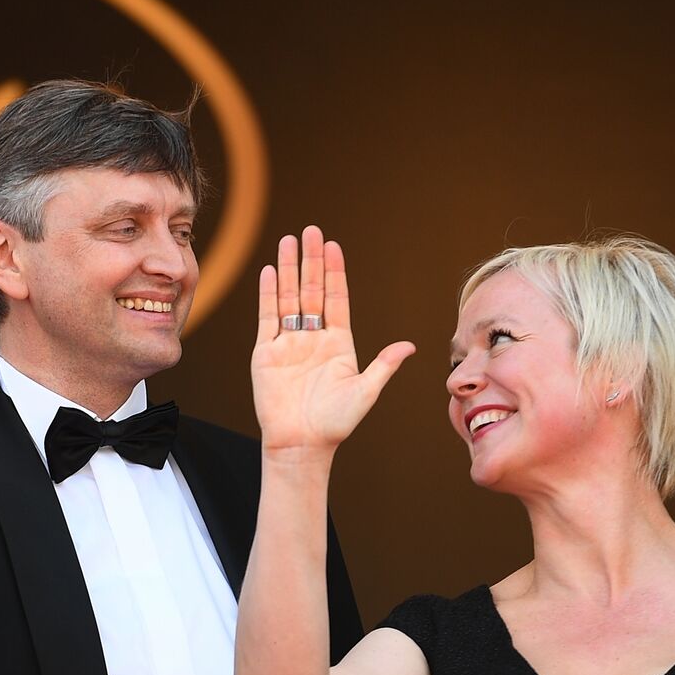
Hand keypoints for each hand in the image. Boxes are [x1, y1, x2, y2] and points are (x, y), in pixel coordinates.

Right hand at [252, 226, 415, 454]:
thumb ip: (383, 365)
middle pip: (311, 290)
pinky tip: (269, 272)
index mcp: (338, 343)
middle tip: (310, 230)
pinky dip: (268, 294)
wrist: (300, 444)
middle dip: (310, 260)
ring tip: (288, 241)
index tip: (332, 246)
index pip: (336, 298)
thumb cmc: (335, 423)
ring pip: (288, 298)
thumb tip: (409, 346)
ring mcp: (288, 343)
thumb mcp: (365, 392)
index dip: (334, 272)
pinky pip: (267, 317)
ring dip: (287, 269)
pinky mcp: (266, 353)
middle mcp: (313, 339)